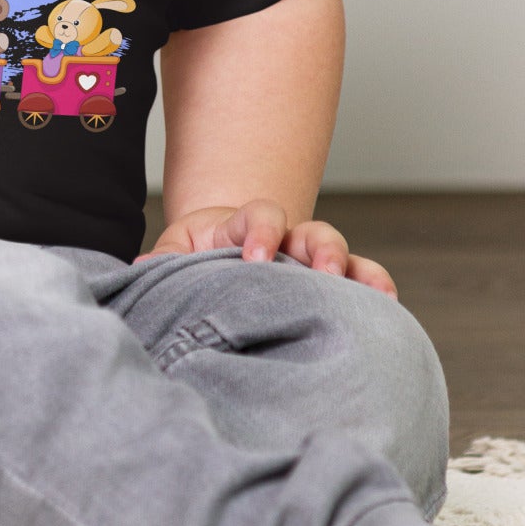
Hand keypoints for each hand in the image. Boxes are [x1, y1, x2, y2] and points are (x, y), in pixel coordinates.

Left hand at [141, 200, 396, 295]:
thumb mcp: (175, 254)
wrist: (217, 258)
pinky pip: (360, 279)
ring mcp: (310, 260)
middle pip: (312, 231)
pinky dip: (375, 288)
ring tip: (371, 294)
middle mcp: (286, 238)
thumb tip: (136, 273)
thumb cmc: (194, 258)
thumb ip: (162, 261)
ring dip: (354, 270)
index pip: (260, 216)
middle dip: (319, 249)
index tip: (255, 260)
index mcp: (244, 226)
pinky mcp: (328, 282)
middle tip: (319, 273)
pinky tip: (387, 309)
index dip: (261, 232)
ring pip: (341, 254)